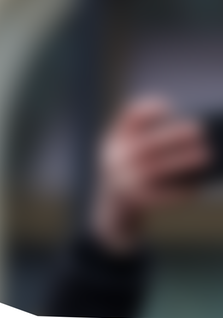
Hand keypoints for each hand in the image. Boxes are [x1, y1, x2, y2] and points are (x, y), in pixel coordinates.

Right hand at [90, 97, 210, 252]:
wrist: (112, 208)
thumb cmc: (130, 171)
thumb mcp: (128, 148)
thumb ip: (141, 130)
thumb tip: (181, 125)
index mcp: (114, 142)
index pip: (129, 122)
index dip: (147, 112)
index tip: (168, 109)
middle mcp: (116, 160)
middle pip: (149, 145)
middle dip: (175, 137)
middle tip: (199, 131)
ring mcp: (124, 181)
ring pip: (157, 169)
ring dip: (183, 161)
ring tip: (205, 155)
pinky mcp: (135, 200)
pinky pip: (161, 195)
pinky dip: (179, 193)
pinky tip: (195, 190)